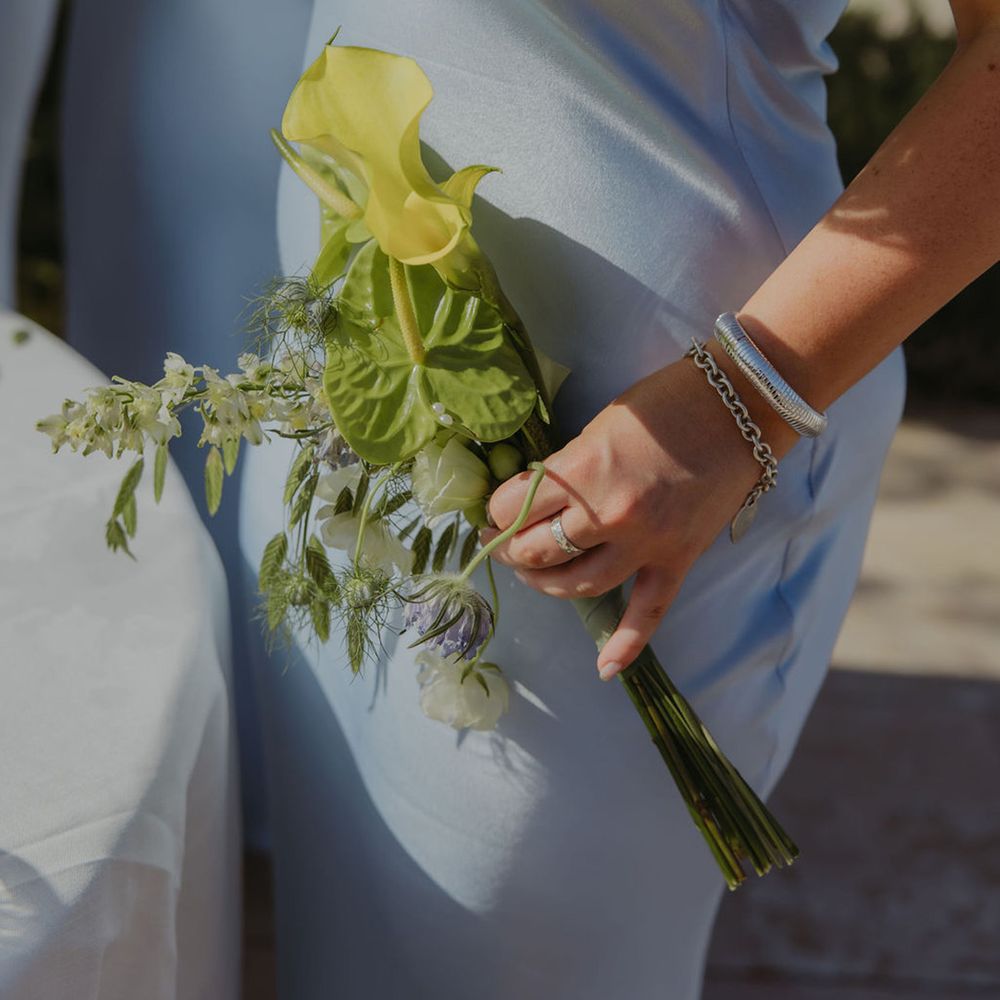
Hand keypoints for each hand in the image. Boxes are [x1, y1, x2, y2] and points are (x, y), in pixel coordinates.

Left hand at [480, 345, 798, 678]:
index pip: (513, 509)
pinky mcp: (678, 560)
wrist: (739, 407)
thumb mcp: (597, 427)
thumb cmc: (664, 403)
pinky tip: (604, 668)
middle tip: (503, 543)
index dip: (497, 511)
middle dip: (511, 549)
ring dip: (546, 584)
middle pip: (537, 551)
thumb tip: (532, 498)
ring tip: (534, 572)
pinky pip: (648, 612)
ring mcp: (646, 545)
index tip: (496, 510)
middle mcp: (609, 517)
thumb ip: (566, 469)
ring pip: (578, 586)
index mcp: (582, 473)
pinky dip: (625, 645)